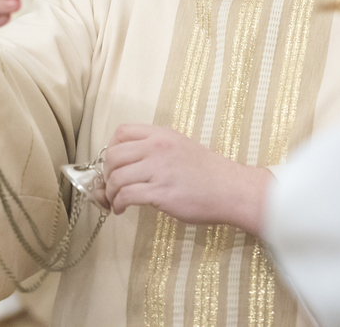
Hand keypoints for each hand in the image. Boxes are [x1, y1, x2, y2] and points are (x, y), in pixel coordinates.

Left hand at [103, 124, 271, 235]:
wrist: (233, 190)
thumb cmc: (209, 173)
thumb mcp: (181, 147)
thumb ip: (156, 148)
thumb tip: (130, 161)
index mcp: (161, 135)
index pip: (122, 131)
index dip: (111, 148)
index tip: (114, 164)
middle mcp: (157, 147)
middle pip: (114, 155)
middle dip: (107, 173)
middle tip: (111, 186)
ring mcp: (159, 169)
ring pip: (116, 176)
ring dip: (110, 192)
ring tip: (116, 201)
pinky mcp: (161, 192)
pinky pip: (126, 195)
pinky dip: (118, 204)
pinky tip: (122, 209)